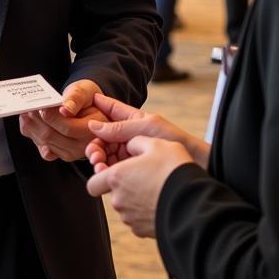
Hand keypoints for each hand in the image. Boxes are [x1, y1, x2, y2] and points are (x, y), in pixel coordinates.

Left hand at [19, 79, 103, 161]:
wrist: (87, 108)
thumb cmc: (86, 98)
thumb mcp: (85, 90)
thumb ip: (76, 97)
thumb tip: (65, 109)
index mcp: (93, 130)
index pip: (68, 128)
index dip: (51, 117)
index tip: (42, 106)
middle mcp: (84, 146)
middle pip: (52, 136)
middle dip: (37, 119)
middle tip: (29, 106)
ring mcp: (72, 153)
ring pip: (44, 142)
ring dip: (32, 125)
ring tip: (27, 110)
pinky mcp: (61, 155)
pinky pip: (43, 149)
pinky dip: (33, 135)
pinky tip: (30, 122)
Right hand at [84, 92, 209, 171]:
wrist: (196, 164)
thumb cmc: (176, 141)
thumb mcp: (148, 127)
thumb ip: (121, 126)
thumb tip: (94, 125)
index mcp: (134, 119)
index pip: (111, 109)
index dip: (98, 105)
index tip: (83, 103)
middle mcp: (129, 136)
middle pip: (103, 137)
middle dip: (95, 145)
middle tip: (94, 155)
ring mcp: (130, 153)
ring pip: (106, 154)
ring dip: (99, 160)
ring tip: (99, 167)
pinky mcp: (132, 170)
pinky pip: (114, 169)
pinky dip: (107, 172)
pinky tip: (105, 174)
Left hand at [86, 136, 191, 237]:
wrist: (194, 203)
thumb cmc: (173, 170)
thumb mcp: (155, 143)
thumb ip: (135, 141)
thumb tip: (129, 145)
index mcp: (116, 178)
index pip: (92, 183)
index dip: (100, 176)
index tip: (113, 169)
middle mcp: (119, 200)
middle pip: (112, 193)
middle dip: (123, 184)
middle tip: (142, 174)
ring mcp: (130, 218)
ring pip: (125, 206)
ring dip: (135, 197)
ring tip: (156, 185)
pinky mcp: (143, 231)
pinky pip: (138, 218)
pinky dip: (145, 210)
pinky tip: (161, 199)